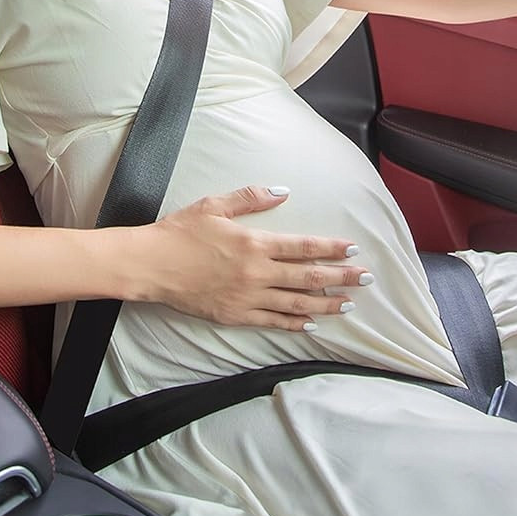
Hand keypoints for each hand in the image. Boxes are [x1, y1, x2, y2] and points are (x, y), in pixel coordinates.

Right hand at [124, 186, 371, 330]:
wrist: (149, 265)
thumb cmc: (180, 232)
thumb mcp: (214, 205)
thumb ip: (251, 198)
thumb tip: (282, 191)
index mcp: (254, 243)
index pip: (303, 246)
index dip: (331, 249)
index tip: (352, 250)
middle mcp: (256, 272)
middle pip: (308, 276)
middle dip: (341, 278)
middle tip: (366, 280)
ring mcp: (247, 297)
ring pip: (296, 303)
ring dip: (325, 303)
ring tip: (348, 304)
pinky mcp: (234, 315)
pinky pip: (271, 321)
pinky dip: (294, 323)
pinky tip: (311, 323)